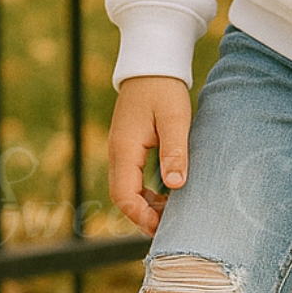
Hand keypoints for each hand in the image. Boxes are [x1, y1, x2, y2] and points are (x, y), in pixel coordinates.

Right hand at [109, 76, 192, 236]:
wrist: (152, 64)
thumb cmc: (164, 90)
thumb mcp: (175, 119)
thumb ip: (174, 152)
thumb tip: (175, 186)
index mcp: (124, 149)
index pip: (123, 195)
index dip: (141, 216)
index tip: (163, 227)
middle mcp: (116, 152)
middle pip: (121, 196)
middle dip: (142, 215)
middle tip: (169, 227)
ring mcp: (120, 149)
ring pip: (125, 188)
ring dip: (144, 204)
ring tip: (171, 214)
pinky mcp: (127, 146)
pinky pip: (131, 177)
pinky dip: (145, 191)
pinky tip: (166, 195)